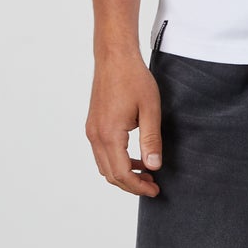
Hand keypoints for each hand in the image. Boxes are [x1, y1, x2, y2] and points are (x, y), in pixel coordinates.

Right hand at [87, 52, 163, 195]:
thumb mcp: (150, 110)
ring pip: (104, 166)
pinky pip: (101, 153)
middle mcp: (96, 135)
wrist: (114, 57)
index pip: (122, 173)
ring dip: (123, 174)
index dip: (139, 186)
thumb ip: (151, 140)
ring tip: (146, 173)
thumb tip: (154, 166)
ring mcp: (92, 130)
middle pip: (110, 175)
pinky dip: (116, 162)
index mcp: (109, 134)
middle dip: (131, 185)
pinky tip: (134, 158)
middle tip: (153, 185)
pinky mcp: (93, 125)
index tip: (155, 190)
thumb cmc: (134, 79)